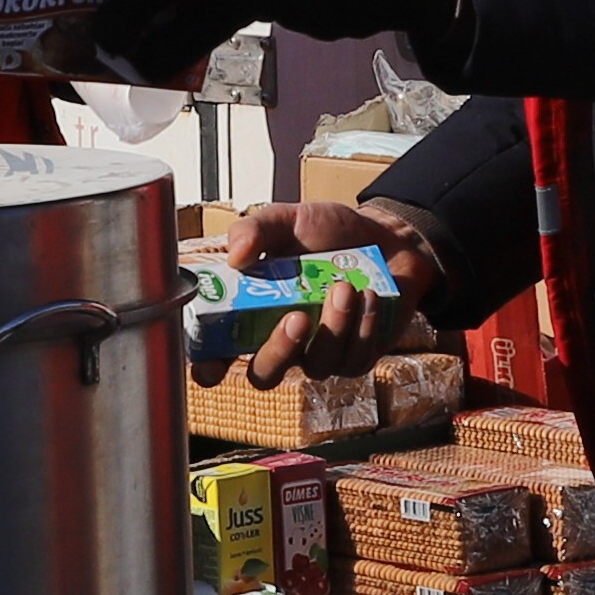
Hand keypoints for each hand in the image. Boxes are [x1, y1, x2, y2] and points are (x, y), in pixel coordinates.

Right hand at [232, 199, 438, 382]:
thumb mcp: (287, 220)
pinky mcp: (357, 356)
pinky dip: (362, 326)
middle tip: (297, 317)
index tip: (213, 364)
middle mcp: (282, 340)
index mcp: (252, 313)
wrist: (386, 236)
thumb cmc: (328, 232)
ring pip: (317, 366)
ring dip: (333, 327)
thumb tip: (235, 256)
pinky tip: (369, 294)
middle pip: (265, 375)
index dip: (208, 367)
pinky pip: (354, 359)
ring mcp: (320, 354)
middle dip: (278, 351)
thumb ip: (255, 230)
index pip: (217, 354)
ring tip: (345, 285)